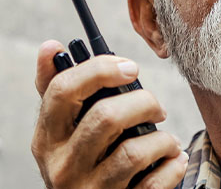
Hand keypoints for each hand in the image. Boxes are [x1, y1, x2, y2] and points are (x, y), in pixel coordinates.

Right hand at [31, 40, 188, 188]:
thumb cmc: (78, 165)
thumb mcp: (59, 134)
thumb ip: (56, 92)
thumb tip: (51, 46)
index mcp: (46, 139)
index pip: (63, 90)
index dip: (100, 70)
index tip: (129, 67)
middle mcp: (62, 166)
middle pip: (105, 117)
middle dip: (142, 103)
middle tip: (156, 108)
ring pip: (132, 152)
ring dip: (162, 139)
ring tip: (168, 140)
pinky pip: (152, 183)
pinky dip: (171, 167)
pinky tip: (173, 160)